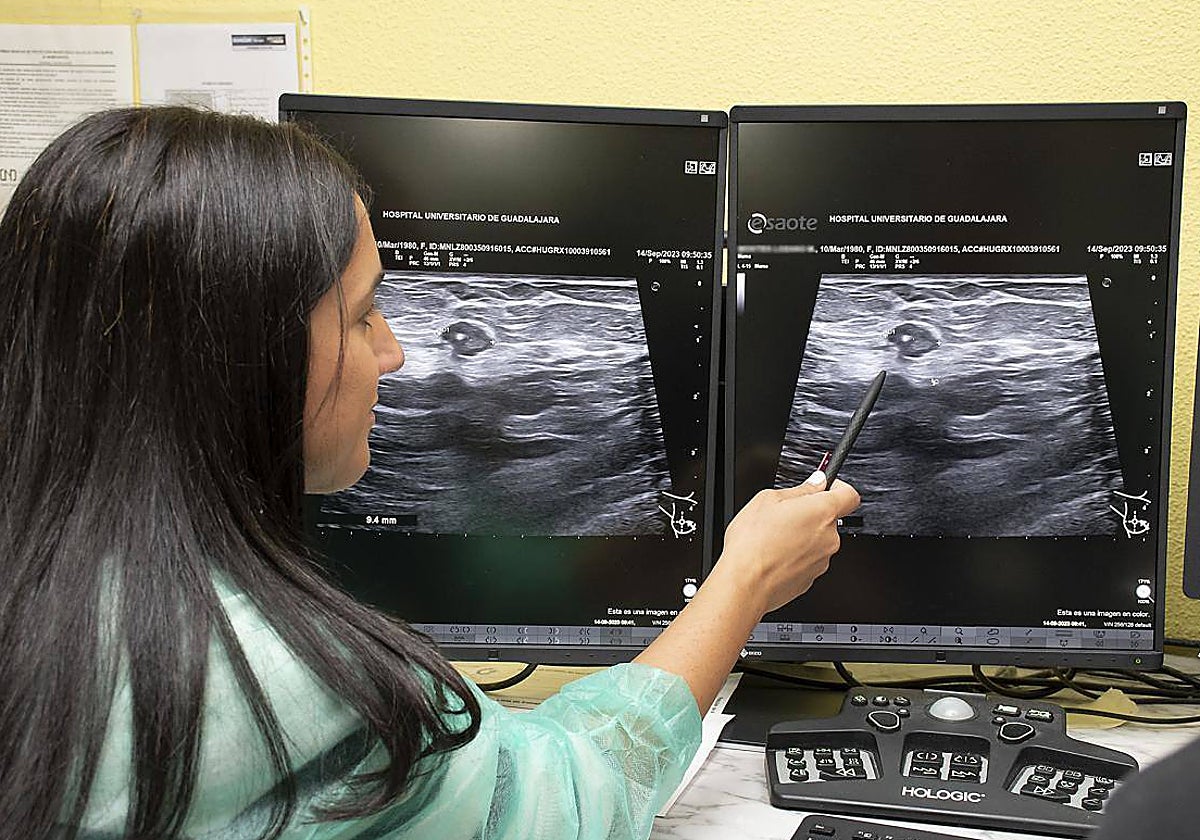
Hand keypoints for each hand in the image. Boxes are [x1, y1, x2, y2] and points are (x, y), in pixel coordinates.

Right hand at [716, 474, 859, 614]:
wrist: (744, 583)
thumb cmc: (752, 543)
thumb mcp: (768, 499)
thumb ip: (800, 490)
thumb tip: (815, 483)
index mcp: (822, 512)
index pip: (849, 495)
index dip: (838, 487)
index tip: (824, 486)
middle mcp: (829, 538)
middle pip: (829, 519)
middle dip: (810, 514)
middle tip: (783, 514)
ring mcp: (822, 561)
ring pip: (817, 540)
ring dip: (802, 535)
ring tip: (773, 537)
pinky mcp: (811, 578)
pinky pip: (807, 559)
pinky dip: (795, 555)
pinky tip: (774, 554)